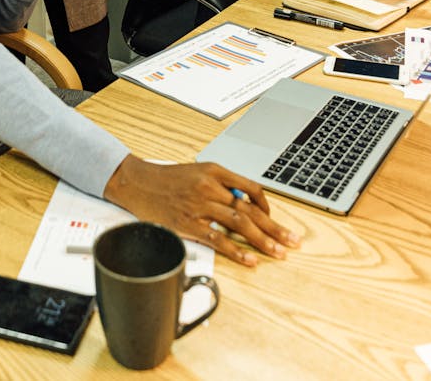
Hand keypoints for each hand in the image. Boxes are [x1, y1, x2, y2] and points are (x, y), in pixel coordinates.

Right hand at [104, 156, 299, 266]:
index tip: (275, 219)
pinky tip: (250, 259)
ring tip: (278, 252)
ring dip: (262, 240)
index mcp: (214, 170)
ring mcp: (199, 205)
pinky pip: (218, 239)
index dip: (267, 205)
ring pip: (239, 223)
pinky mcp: (188, 224)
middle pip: (250, 209)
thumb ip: (220, 184)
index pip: (250, 188)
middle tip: (292, 241)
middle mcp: (210, 186)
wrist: (137, 182)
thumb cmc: (166, 178)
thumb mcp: (196, 171)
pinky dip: (236, 250)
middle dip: (274, 227)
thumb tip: (244, 202)